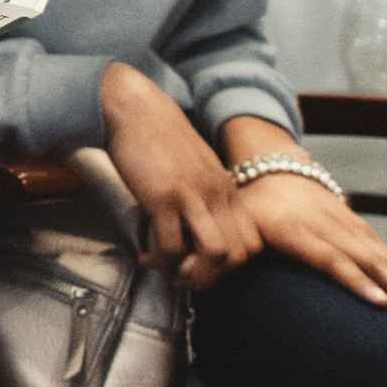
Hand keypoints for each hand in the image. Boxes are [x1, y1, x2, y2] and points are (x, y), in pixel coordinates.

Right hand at [102, 63, 258, 286]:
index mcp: (227, 188)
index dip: (231, 264)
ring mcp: (193, 196)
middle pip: (239, 255)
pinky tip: (145, 257)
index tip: (203, 266)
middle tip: (186, 277)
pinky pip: (172, 245)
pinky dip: (160, 261)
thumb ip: (202, 190)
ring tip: (170, 274)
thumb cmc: (157, 134)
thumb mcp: (194, 164)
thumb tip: (195, 221)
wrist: (134, 108)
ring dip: (193, 275)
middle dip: (213, 277)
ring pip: (215, 255)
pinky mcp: (163, 198)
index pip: (252, 243)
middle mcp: (218, 194)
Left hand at [236, 167, 386, 337]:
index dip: (355, 280)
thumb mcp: (233, 223)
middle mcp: (332, 228)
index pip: (329, 257)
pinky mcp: (365, 232)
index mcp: (296, 230)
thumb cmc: (250, 205)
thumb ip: (223, 251)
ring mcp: (353, 229)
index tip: (380, 303)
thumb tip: (194, 281)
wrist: (276, 168)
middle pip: (372, 264)